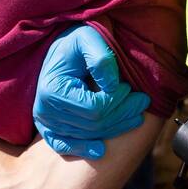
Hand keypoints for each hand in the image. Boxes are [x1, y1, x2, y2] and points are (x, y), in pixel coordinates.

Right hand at [33, 25, 150, 158]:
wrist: (59, 49)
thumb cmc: (75, 42)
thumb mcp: (88, 38)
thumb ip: (101, 58)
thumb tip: (113, 86)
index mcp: (53, 91)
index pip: (94, 109)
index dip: (117, 101)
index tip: (129, 87)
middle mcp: (45, 111)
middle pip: (93, 125)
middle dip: (122, 114)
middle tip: (142, 101)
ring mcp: (45, 122)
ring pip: (87, 135)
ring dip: (114, 127)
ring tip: (135, 114)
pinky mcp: (47, 128)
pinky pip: (65, 146)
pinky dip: (83, 148)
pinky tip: (100, 150)